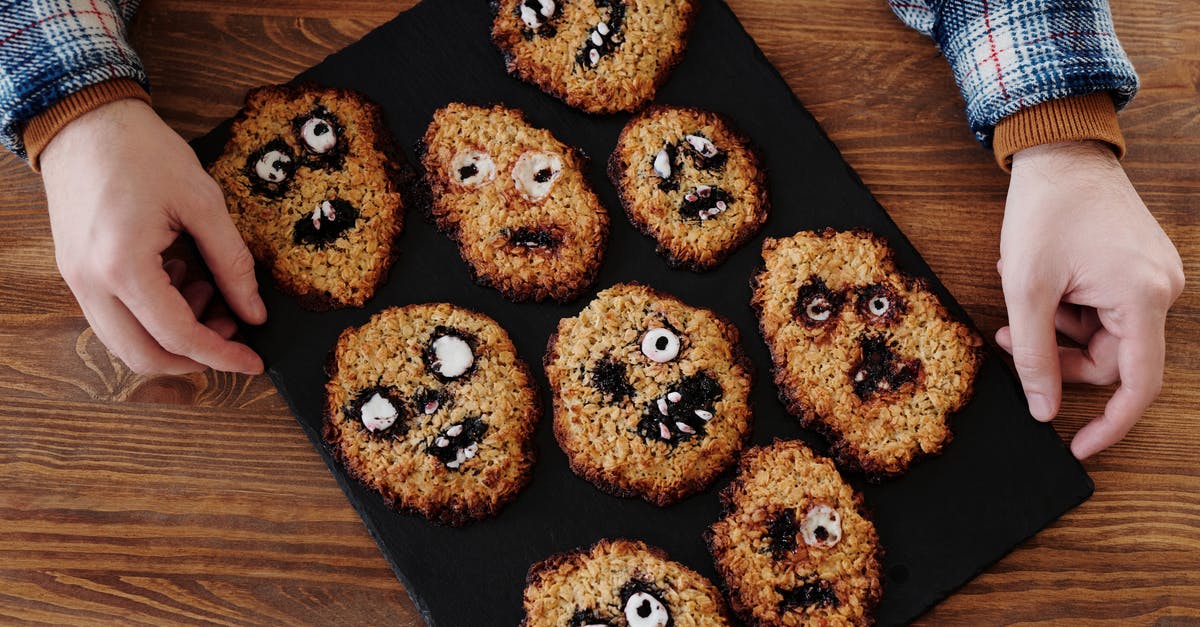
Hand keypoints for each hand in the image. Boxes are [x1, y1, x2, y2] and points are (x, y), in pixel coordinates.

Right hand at [41, 98, 265, 374]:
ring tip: (211, 293)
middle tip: (234, 334)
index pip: (179, 336)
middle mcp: (91, 283)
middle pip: (143, 356)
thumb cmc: (142, 151)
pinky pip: (115, 316)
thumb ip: (232, 263)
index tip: (254, 362)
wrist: (84, 119)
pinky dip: (152, 314)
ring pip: (125, 341)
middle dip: (195, 358)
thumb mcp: (203, 202)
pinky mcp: (76, 272)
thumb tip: (254, 312)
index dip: (222, 355)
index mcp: (123, 266)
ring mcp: (77, 280)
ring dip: (173, 335)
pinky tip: (182, 278)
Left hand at [997, 140, 1182, 458]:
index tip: (1079, 447)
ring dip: (1057, 326)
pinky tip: (1042, 277)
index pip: (1137, 384)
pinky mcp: (1139, 266)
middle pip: (1110, 359)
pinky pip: (1105, 309)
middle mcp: (1162, 289)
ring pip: (1102, 335)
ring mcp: (1154, 276)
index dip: (1109, 423)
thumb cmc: (1044, 210)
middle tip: (1009, 337)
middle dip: (1056, 355)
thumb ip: (1036, 355)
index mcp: (1143, 297)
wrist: (1060, 149)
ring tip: (1021, 289)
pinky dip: (1069, 305)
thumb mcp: (1026, 289)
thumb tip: (1044, 408)